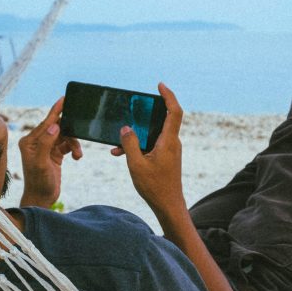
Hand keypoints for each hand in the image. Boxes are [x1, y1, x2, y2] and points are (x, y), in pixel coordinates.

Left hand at [18, 96, 82, 207]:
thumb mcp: (42, 163)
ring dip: (73, 143)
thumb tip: (54, 125)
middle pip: (57, 127)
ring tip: (77, 154)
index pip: (45, 123)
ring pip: (64, 136)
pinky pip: (67, 144)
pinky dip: (74, 149)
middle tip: (80, 129)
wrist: (42, 199)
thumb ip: (46, 144)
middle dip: (70, 131)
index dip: (56, 111)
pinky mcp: (54, 154)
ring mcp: (45, 148)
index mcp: (29, 141)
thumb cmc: (39, 183)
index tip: (64, 99)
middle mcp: (36, 142)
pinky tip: (77, 157)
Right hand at [114, 83, 184, 214]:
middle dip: (146, 113)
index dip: (169, 96)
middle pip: (163, 119)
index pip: (174, 111)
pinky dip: (138, 146)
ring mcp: (169, 150)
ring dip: (136, 135)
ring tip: (117, 144)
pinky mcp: (166, 157)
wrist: (168, 205)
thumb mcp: (136, 164)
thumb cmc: (155, 187)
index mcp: (168, 141)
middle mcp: (172, 143)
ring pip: (153, 134)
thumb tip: (126, 128)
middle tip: (134, 107)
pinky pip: (151, 144)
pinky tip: (121, 154)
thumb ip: (129, 144)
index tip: (160, 85)